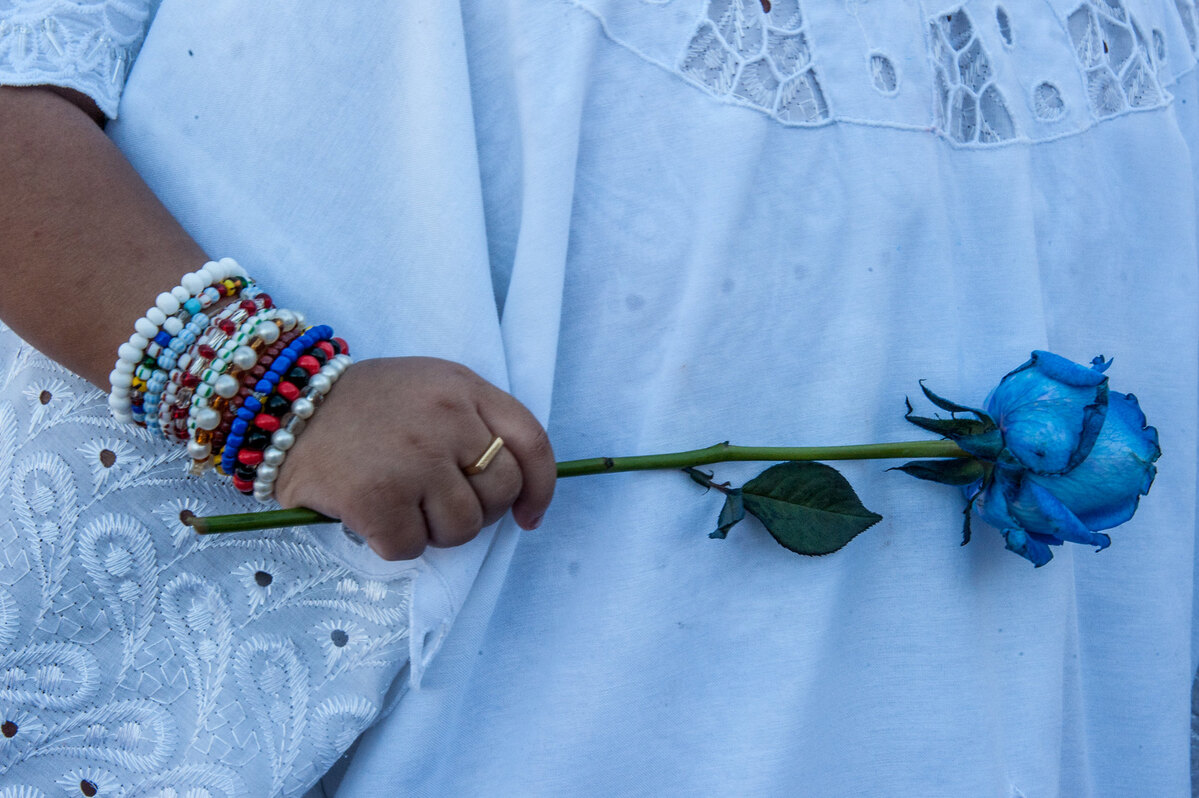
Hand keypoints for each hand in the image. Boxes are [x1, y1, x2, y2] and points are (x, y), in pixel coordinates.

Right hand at [273, 357, 555, 559]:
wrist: (282, 405)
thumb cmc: (364, 406)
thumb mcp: (431, 389)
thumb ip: (475, 424)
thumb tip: (519, 497)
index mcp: (463, 388)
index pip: (531, 443)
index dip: (539, 488)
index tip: (527, 515)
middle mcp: (446, 418)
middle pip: (500, 493)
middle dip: (476, 512)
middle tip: (436, 504)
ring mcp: (413, 458)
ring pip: (463, 528)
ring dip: (434, 531)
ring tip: (400, 505)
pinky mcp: (377, 497)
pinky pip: (412, 548)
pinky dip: (393, 544)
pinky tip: (372, 517)